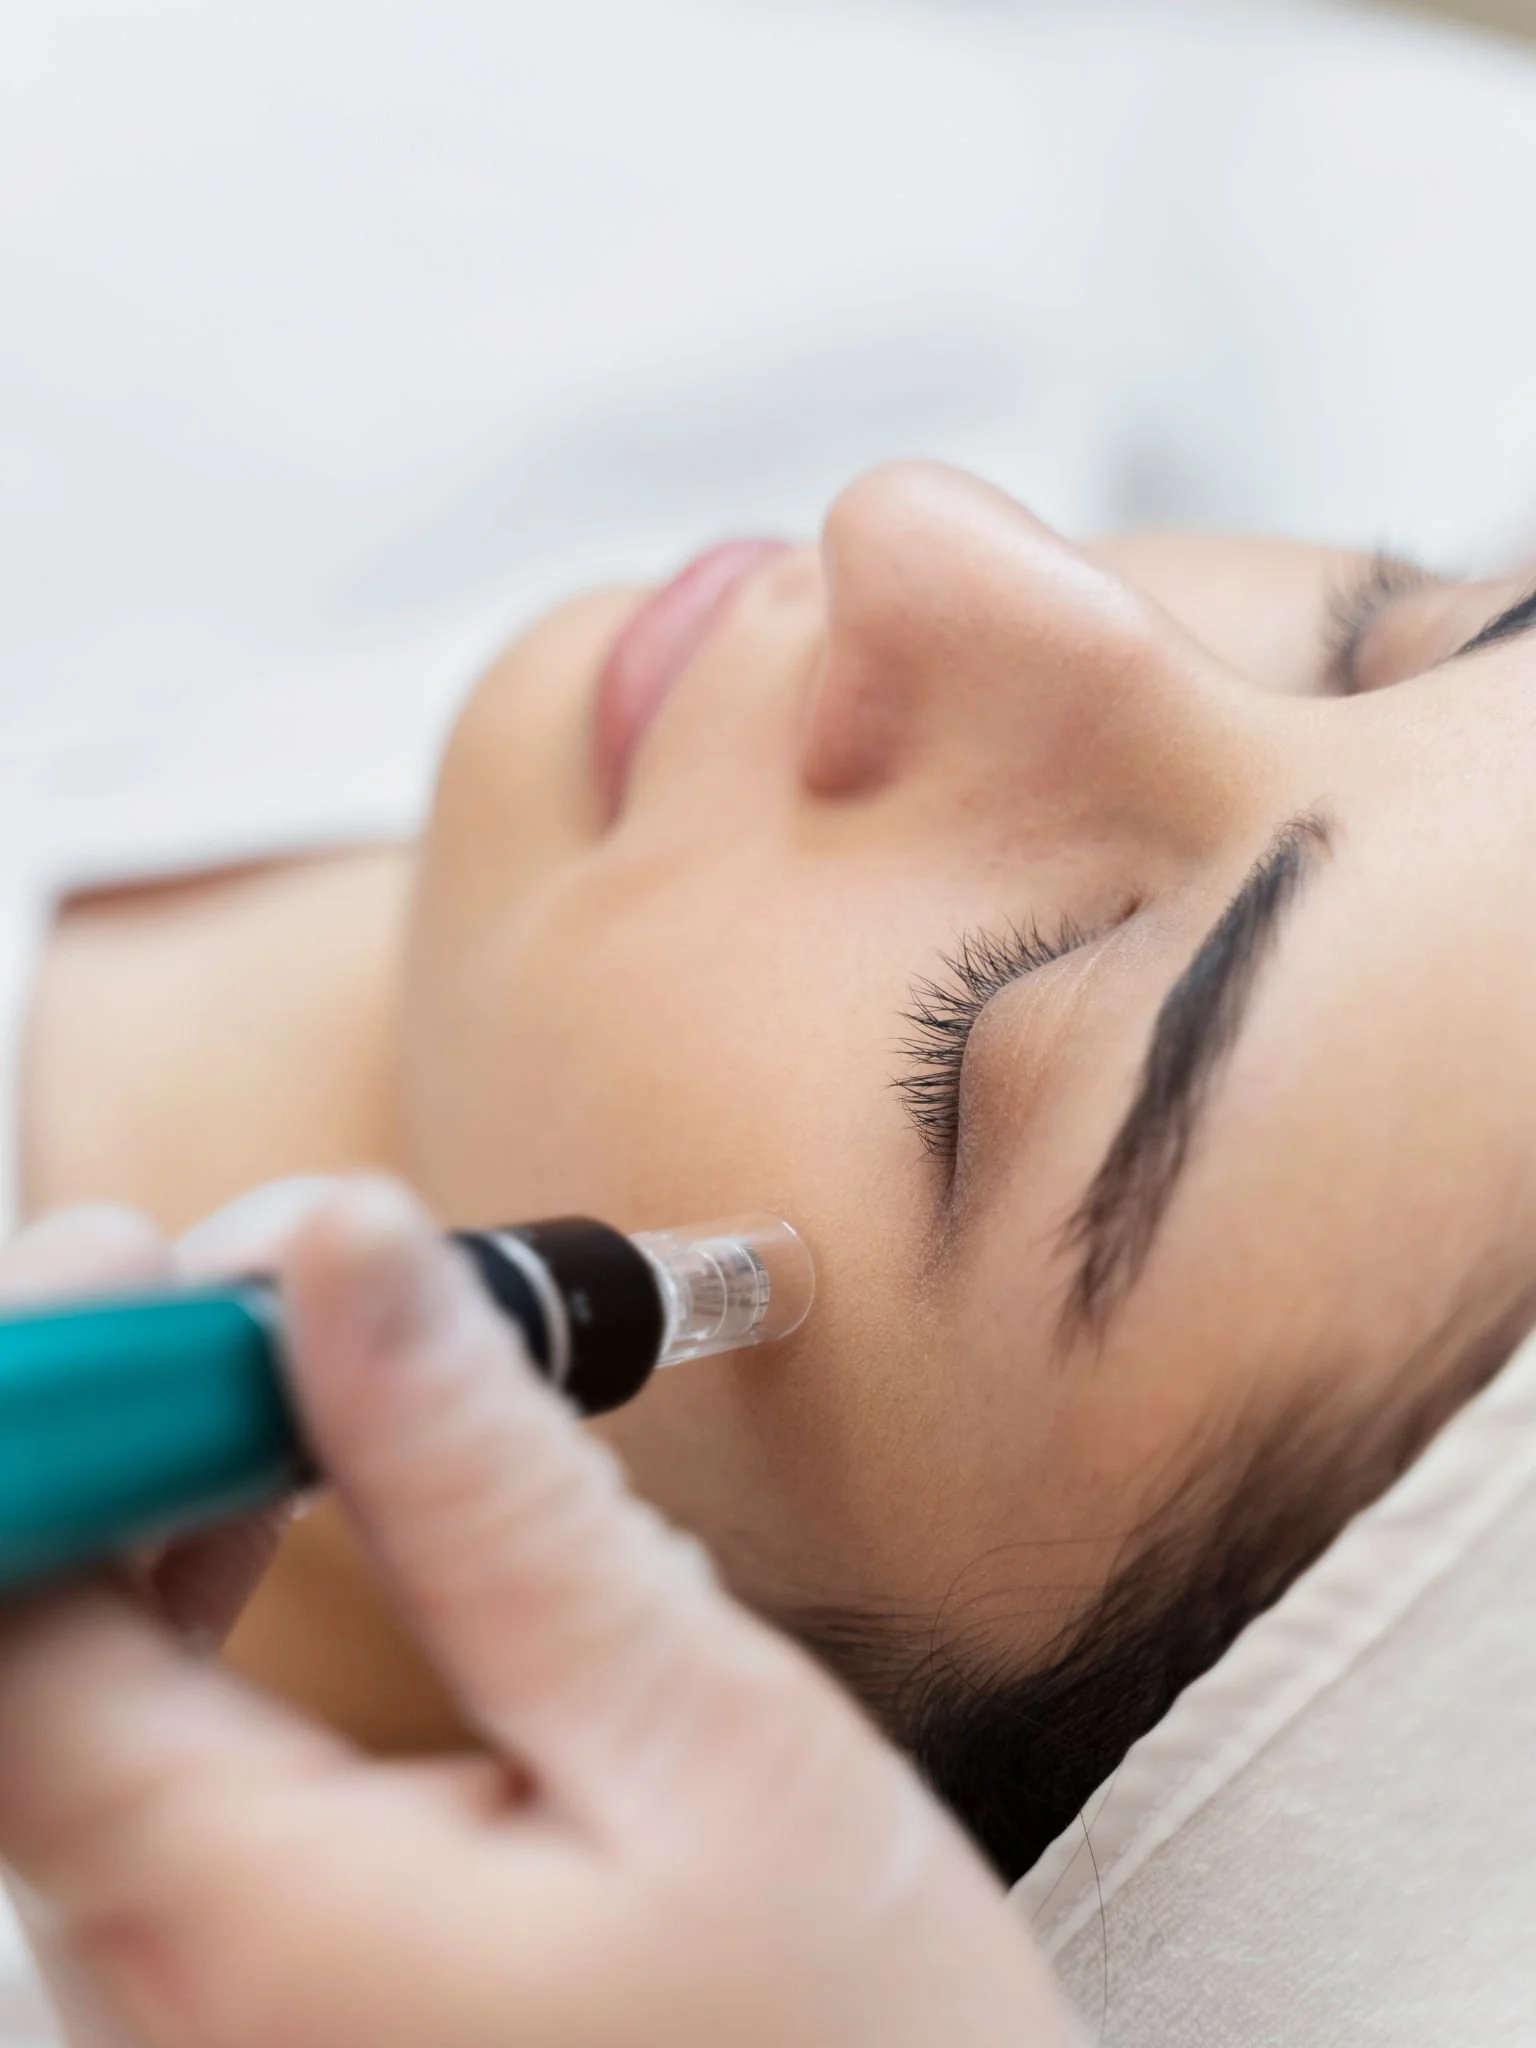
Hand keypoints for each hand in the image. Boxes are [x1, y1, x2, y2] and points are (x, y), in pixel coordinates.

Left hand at [0, 1182, 1080, 2047]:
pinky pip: (141, 1767)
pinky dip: (192, 1598)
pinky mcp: (245, 2002)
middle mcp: (159, 1993)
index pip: (10, 1616)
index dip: (51, 1399)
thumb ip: (493, 1494)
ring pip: (78, 1694)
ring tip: (311, 1364)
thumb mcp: (700, 1742)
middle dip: (128, 1412)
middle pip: (26, 1637)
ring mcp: (189, 2012)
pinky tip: (291, 1512)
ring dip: (162, 1489)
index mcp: (248, 1927)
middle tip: (284, 1276)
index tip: (160, 1256)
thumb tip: (353, 1260)